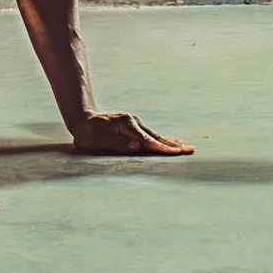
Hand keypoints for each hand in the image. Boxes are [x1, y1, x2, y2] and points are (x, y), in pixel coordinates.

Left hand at [72, 112, 194, 154]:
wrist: (82, 119)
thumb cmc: (87, 133)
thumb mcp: (96, 140)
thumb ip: (116, 143)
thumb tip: (136, 146)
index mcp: (126, 126)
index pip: (147, 141)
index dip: (161, 148)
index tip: (175, 153)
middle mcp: (133, 123)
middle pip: (156, 137)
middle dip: (173, 145)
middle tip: (190, 150)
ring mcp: (135, 123)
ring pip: (156, 135)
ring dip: (172, 142)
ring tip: (188, 147)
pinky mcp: (134, 127)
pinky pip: (152, 135)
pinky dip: (164, 139)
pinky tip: (173, 143)